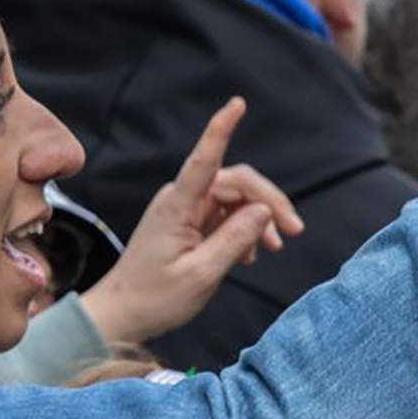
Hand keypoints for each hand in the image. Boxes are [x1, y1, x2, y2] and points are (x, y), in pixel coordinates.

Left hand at [79, 97, 304, 343]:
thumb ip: (235, 239)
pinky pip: (228, 215)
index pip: (205, 160)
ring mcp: (185, 211)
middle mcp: (180, 201)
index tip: (237, 103)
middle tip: (295, 232)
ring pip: (237, 199)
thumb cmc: (156, 297)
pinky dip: (246, 230)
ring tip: (275, 249)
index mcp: (177, 207)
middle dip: (269, 202)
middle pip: (237, 182)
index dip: (220, 129)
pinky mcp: (189, 224)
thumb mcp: (202, 273)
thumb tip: (262, 211)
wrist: (122, 315)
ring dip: (261, 220)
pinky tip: (252, 255)